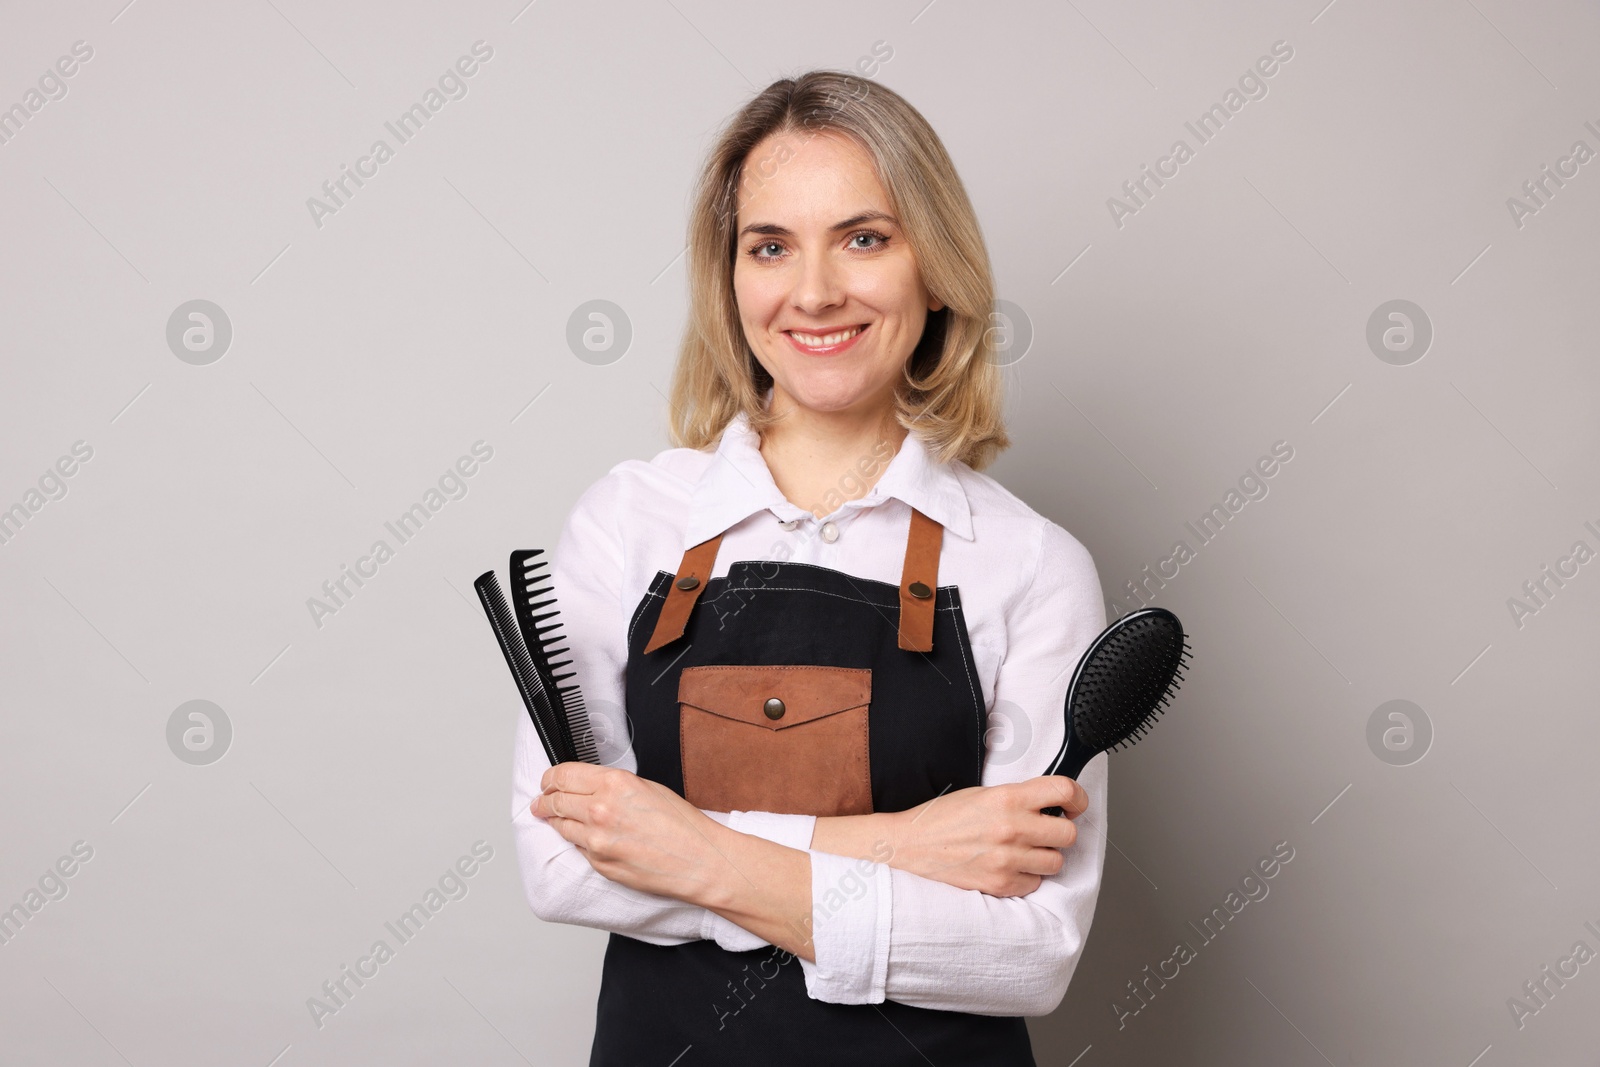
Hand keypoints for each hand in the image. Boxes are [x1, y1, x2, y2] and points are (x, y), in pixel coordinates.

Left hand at [531, 763, 726, 905]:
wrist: (699, 861)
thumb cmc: (682, 825)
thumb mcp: (647, 788)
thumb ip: (613, 786)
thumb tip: (588, 787)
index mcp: (614, 784)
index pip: (563, 775)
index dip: (550, 778)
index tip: (547, 781)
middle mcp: (600, 810)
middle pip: (555, 801)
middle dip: (544, 800)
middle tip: (540, 801)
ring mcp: (597, 840)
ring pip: (561, 826)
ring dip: (554, 821)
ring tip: (552, 817)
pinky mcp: (599, 863)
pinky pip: (578, 848)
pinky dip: (577, 840)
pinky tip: (585, 836)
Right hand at [886, 776, 1087, 897]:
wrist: (910, 846)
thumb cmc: (942, 818)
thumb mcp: (981, 794)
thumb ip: (1018, 797)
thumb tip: (1051, 804)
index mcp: (1007, 798)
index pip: (1064, 791)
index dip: (1077, 798)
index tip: (1074, 805)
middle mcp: (1011, 828)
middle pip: (1068, 833)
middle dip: (1060, 831)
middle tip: (1045, 831)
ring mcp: (1007, 859)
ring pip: (1056, 862)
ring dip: (1044, 856)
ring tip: (1023, 851)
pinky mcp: (1001, 884)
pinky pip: (1034, 884)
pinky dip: (1026, 877)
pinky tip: (1008, 866)